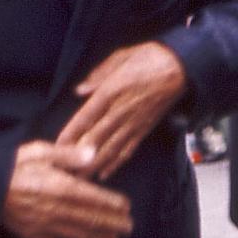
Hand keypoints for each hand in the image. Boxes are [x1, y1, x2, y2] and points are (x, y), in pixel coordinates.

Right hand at [0, 140, 133, 237]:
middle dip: (111, 224)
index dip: (112, 204)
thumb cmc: (11, 165)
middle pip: (90, 219)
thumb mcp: (39, 151)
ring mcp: (44, 226)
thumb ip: (67, 155)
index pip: (93, 198)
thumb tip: (92, 154)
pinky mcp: (31, 236)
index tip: (126, 207)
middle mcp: (56, 210)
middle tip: (129, 228)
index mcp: (60, 187)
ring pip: (77, 235)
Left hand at [56, 42, 187, 181]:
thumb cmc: (150, 57)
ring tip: (79, 180)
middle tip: (64, 172)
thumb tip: (80, 90)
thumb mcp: (121, 57)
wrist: (180, 67)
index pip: (86, 117)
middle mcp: (120, 111)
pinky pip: (128, 150)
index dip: (71, 133)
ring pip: (110, 149)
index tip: (57, 146)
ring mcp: (133, 123)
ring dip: (94, 166)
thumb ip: (98, 75)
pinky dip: (116, 163)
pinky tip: (104, 174)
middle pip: (95, 139)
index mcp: (111, 91)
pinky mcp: (144, 129)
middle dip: (78, 157)